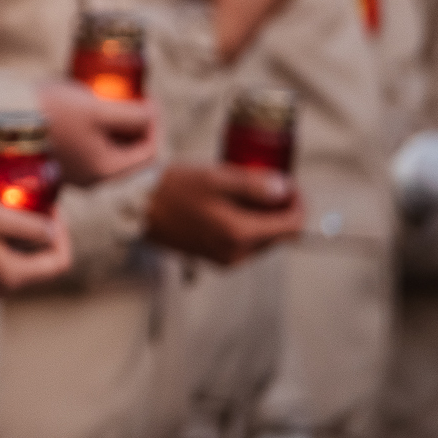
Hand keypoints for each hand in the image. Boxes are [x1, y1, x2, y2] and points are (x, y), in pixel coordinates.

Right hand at [0, 185, 74, 296]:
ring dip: (26, 238)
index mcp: (11, 277)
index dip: (63, 234)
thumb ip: (32, 227)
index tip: (51, 207)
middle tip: (38, 205)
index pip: (59, 262)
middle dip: (45, 234)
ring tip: (17, 210)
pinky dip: (7, 242)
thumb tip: (53, 232)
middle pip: (40, 264)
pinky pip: (1, 260)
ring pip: (20, 261)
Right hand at [36, 80, 158, 183]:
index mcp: (105, 170)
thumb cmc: (51, 114)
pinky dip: (93, 126)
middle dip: (135, 122)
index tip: (147, 96)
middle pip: (129, 151)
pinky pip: (86, 143)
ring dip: (113, 123)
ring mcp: (72, 170)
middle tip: (130, 95)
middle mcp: (91, 177)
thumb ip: (132, 115)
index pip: (149, 152)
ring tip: (105, 96)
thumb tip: (150, 115)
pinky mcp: (55, 159)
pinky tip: (82, 104)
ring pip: (106, 146)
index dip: (155, 123)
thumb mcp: (97, 110)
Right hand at [144, 162, 301, 264]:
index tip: (289, 183)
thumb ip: (253, 185)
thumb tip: (284, 189)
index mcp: (240, 233)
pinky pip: (248, 244)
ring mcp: (228, 259)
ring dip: (266, 216)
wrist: (139, 210)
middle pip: (281, 234)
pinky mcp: (218, 259)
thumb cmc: (172, 190)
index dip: (297, 202)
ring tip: (247, 192)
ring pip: (266, 239)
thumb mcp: (215, 178)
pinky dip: (250, 225)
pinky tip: (233, 206)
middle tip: (270, 182)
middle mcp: (238, 253)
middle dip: (282, 208)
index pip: (292, 225)